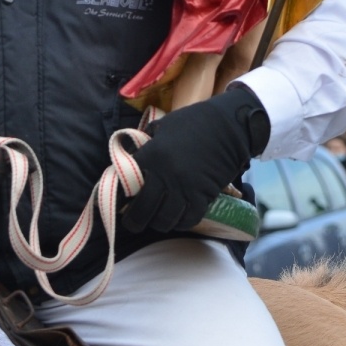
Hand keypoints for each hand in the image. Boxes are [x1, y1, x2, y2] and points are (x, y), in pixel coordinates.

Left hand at [120, 84, 268, 233]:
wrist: (228, 127)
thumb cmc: (193, 122)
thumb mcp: (162, 126)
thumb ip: (145, 143)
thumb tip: (129, 157)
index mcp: (151, 155)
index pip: (125, 184)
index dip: (118, 196)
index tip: (116, 201)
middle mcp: (165, 175)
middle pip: (142, 210)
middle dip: (134, 220)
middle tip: (132, 221)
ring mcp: (185, 188)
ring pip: (164, 220)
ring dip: (157, 224)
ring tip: (155, 221)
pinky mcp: (203, 196)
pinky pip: (188, 220)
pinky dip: (180, 223)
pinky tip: (176, 219)